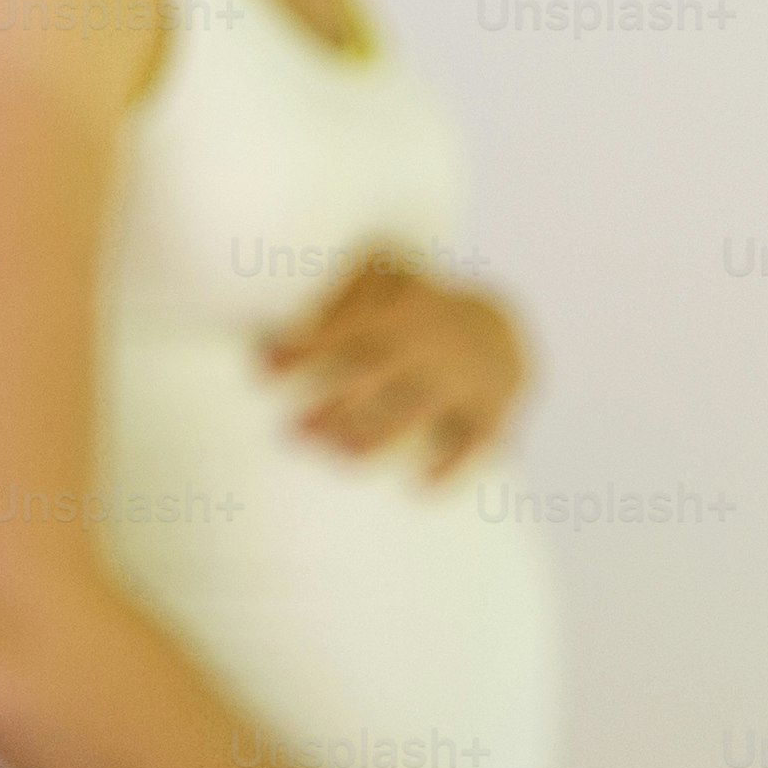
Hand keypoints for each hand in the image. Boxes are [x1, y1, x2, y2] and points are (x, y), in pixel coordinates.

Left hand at [261, 247, 529, 484]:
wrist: (502, 329)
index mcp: (401, 309)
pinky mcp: (493, 408)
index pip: (345, 329)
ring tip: (341, 457)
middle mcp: (432, 344)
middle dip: (333, 406)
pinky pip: (477, 438)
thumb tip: (266, 337)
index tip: (265, 373)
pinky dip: (454, 464)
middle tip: (293, 434)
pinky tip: (421, 489)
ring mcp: (465, 377)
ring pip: (416, 409)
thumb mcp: (384, 277)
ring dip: (376, 436)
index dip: (304, 349)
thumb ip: (334, 300)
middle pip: (376, 374)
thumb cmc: (415, 309)